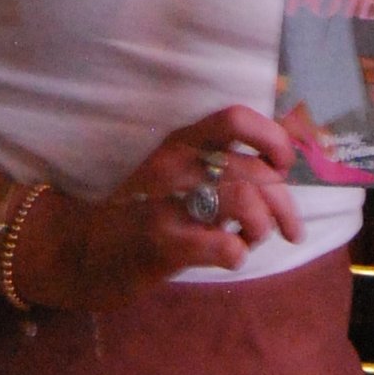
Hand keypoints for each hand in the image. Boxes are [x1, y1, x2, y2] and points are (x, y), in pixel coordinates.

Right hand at [17, 104, 304, 309]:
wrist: (83, 251)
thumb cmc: (141, 213)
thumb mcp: (176, 174)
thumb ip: (220, 166)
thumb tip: (281, 168)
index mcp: (181, 142)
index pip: (236, 118)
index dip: (272, 137)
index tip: (283, 165)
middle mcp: (175, 165)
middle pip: (253, 170)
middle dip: (284, 204)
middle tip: (290, 229)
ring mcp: (167, 203)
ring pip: (243, 201)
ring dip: (261, 226)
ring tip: (251, 240)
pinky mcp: (163, 243)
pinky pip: (225, 245)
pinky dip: (239, 253)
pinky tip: (230, 257)